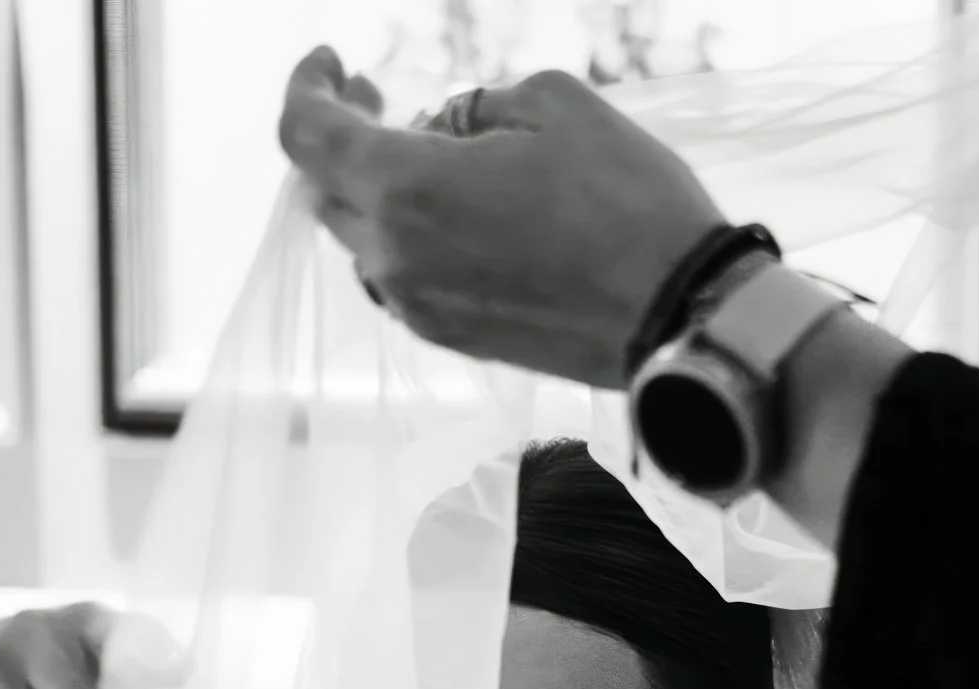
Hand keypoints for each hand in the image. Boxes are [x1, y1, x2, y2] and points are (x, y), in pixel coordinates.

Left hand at [278, 47, 720, 387]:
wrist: (673, 315)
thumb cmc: (625, 201)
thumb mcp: (552, 103)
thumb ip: (474, 104)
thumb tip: (444, 125)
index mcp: (407, 190)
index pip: (305, 137)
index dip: (306, 87)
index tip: (334, 61)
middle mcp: (395, 259)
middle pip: (325, 189)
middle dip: (342, 133)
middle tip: (378, 93)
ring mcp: (418, 306)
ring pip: (362, 237)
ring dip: (376, 187)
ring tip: (428, 149)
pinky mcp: (449, 337)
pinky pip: (399, 274)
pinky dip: (405, 231)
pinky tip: (453, 206)